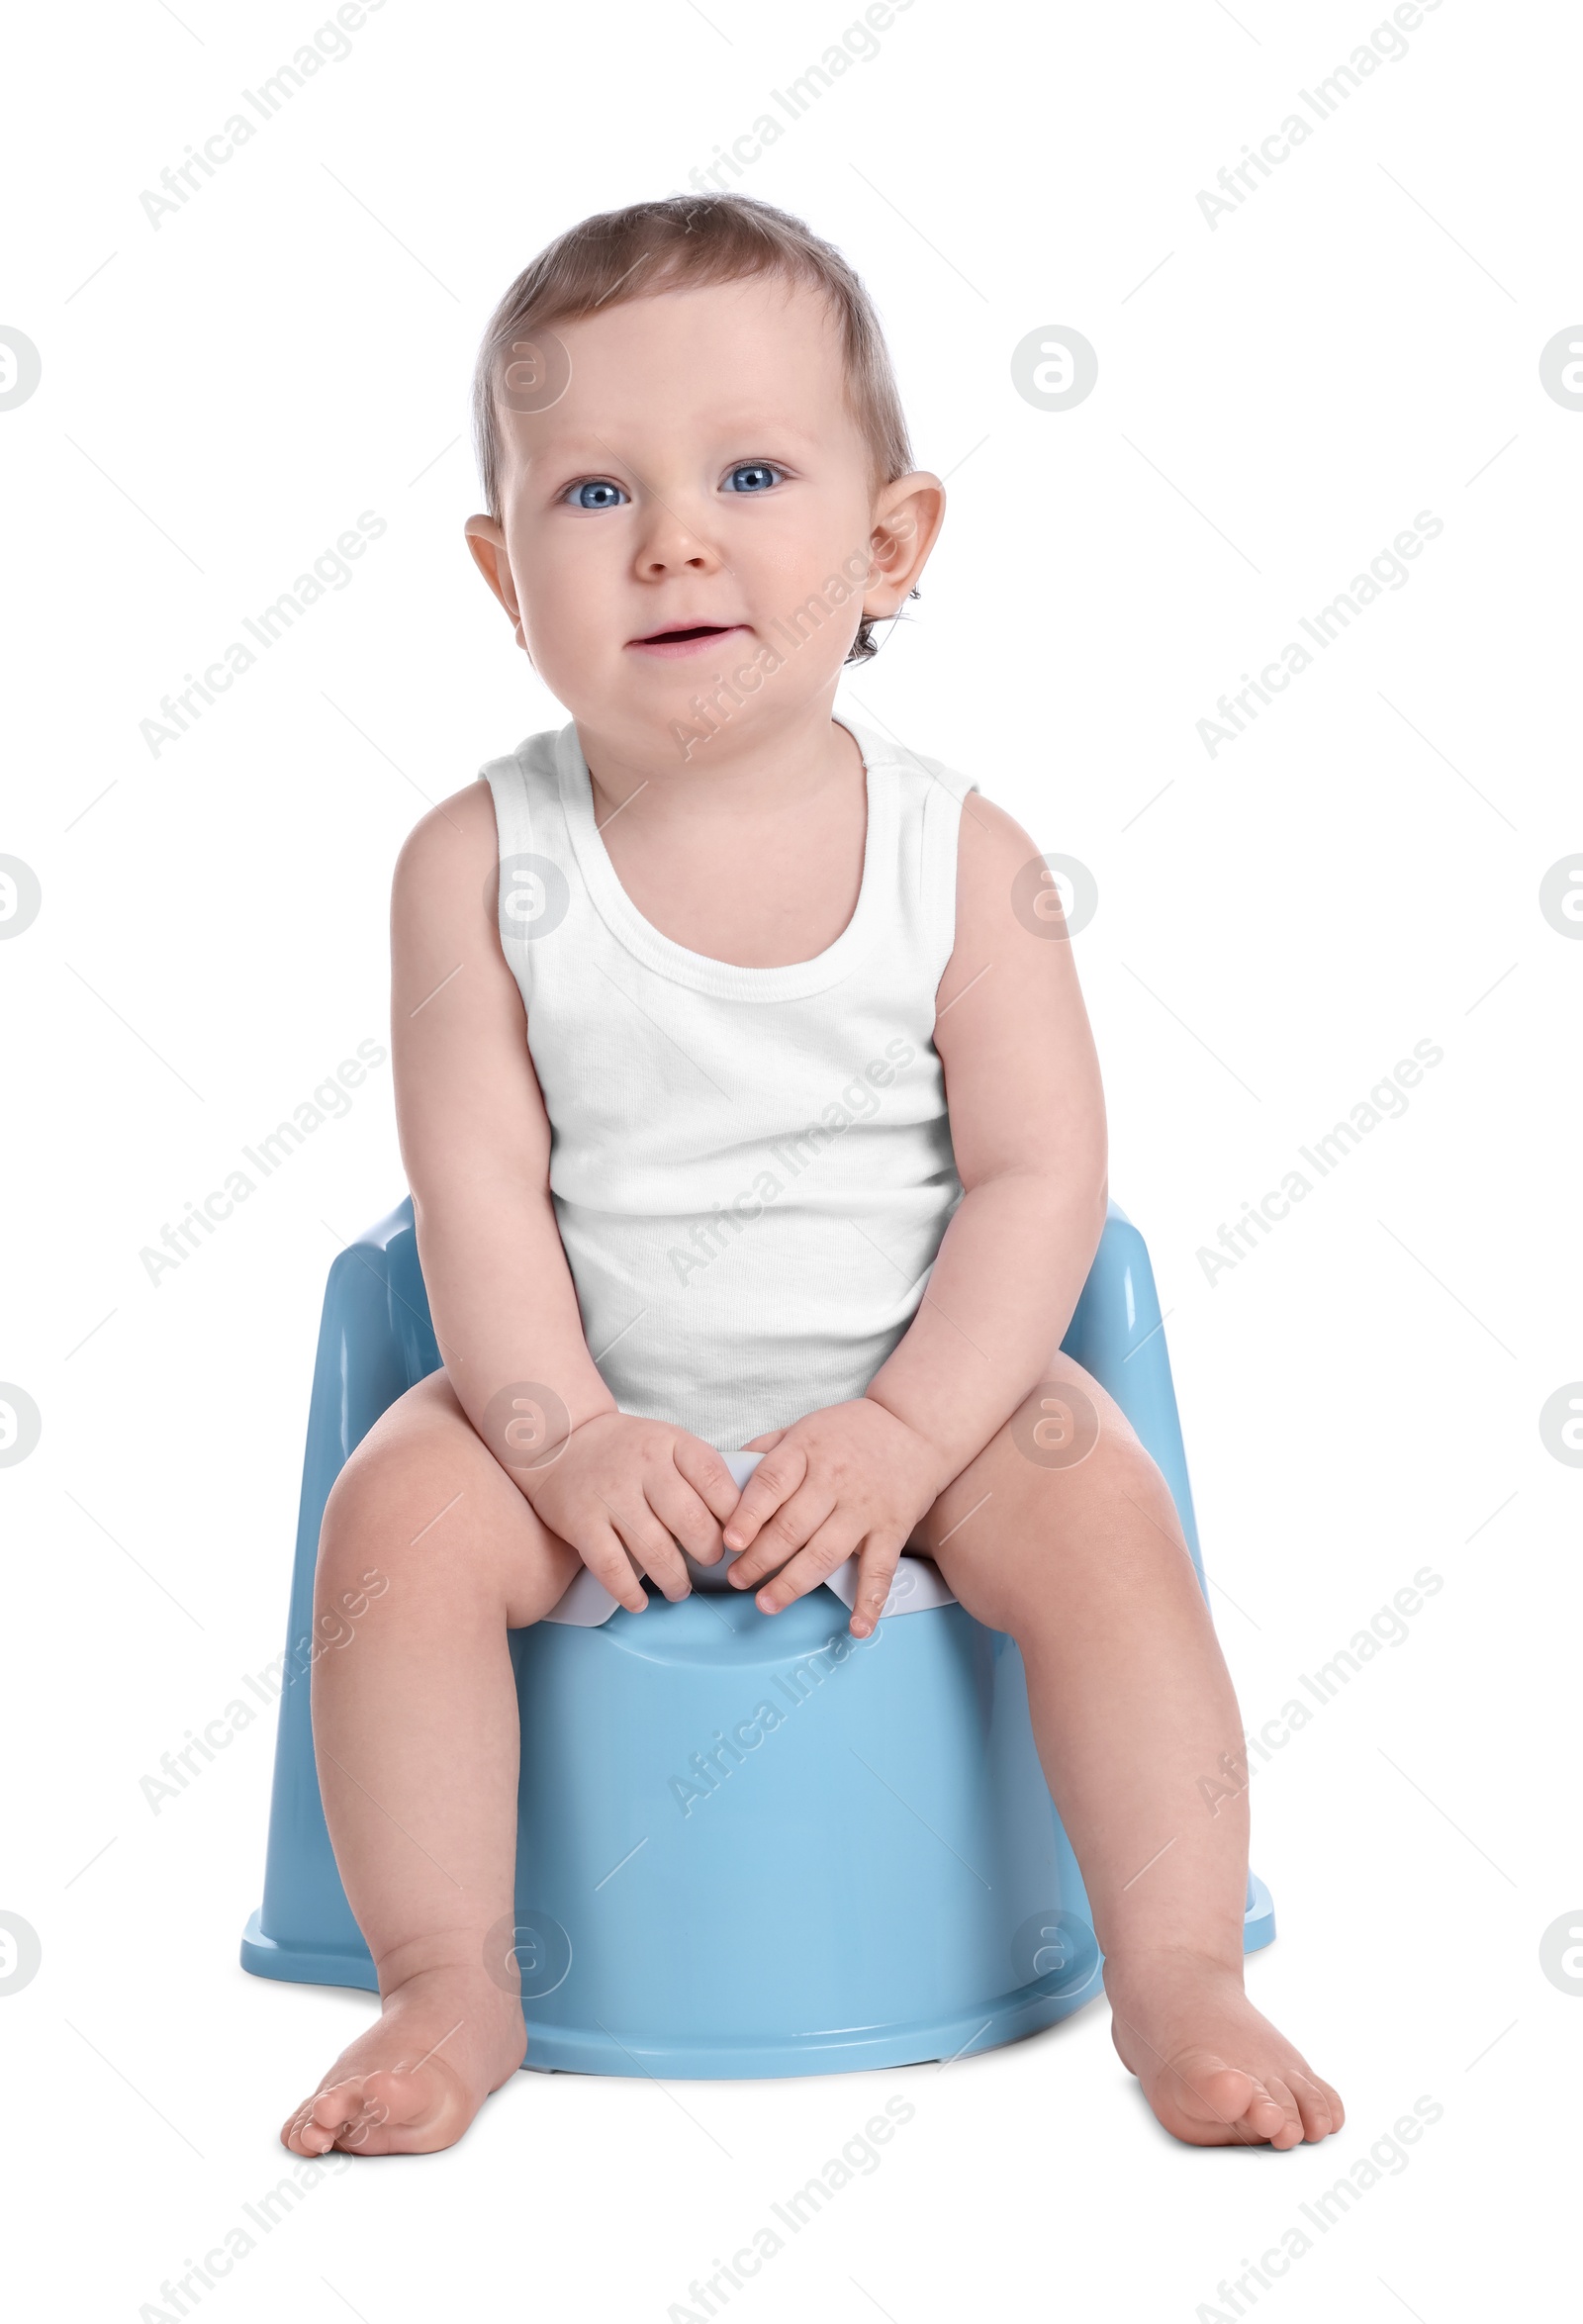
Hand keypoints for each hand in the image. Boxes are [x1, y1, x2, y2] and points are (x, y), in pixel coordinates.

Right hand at [519, 1412, 740, 1612]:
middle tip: (710, 1561)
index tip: (739, 1536)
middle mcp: (642, 1468)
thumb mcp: (668, 1442)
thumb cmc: (626, 1450)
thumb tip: (740, 1521)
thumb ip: (700, 1473)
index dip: (735, 1515)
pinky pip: (612, 1566)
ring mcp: (611, 1496)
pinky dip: (629, 1592)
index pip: (715, 1480)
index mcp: (670, 1444)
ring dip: (675, 1579)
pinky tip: (639, 1601)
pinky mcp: (582, 1523)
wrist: (560, 1441)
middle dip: (708, 1551)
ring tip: (680, 1587)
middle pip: (690, 1520)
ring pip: (655, 1550)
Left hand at [723, 1398, 943, 1637]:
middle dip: (759, 1559)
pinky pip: (879, 1570)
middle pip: (792, 1526)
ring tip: (767, 1603)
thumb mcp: (805, 1426)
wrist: (915, 1426)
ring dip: (793, 1584)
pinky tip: (857, 1627)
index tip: (729, 1541)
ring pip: (825, 1553)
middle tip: (737, 1580)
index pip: (771, 1484)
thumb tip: (726, 1475)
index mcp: (806, 1451)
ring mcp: (864, 1508)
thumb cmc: (852, 1430)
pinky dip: (869, 1602)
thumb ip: (767, 1450)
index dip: (748, 1515)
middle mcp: (834, 1481)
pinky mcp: (891, 1529)